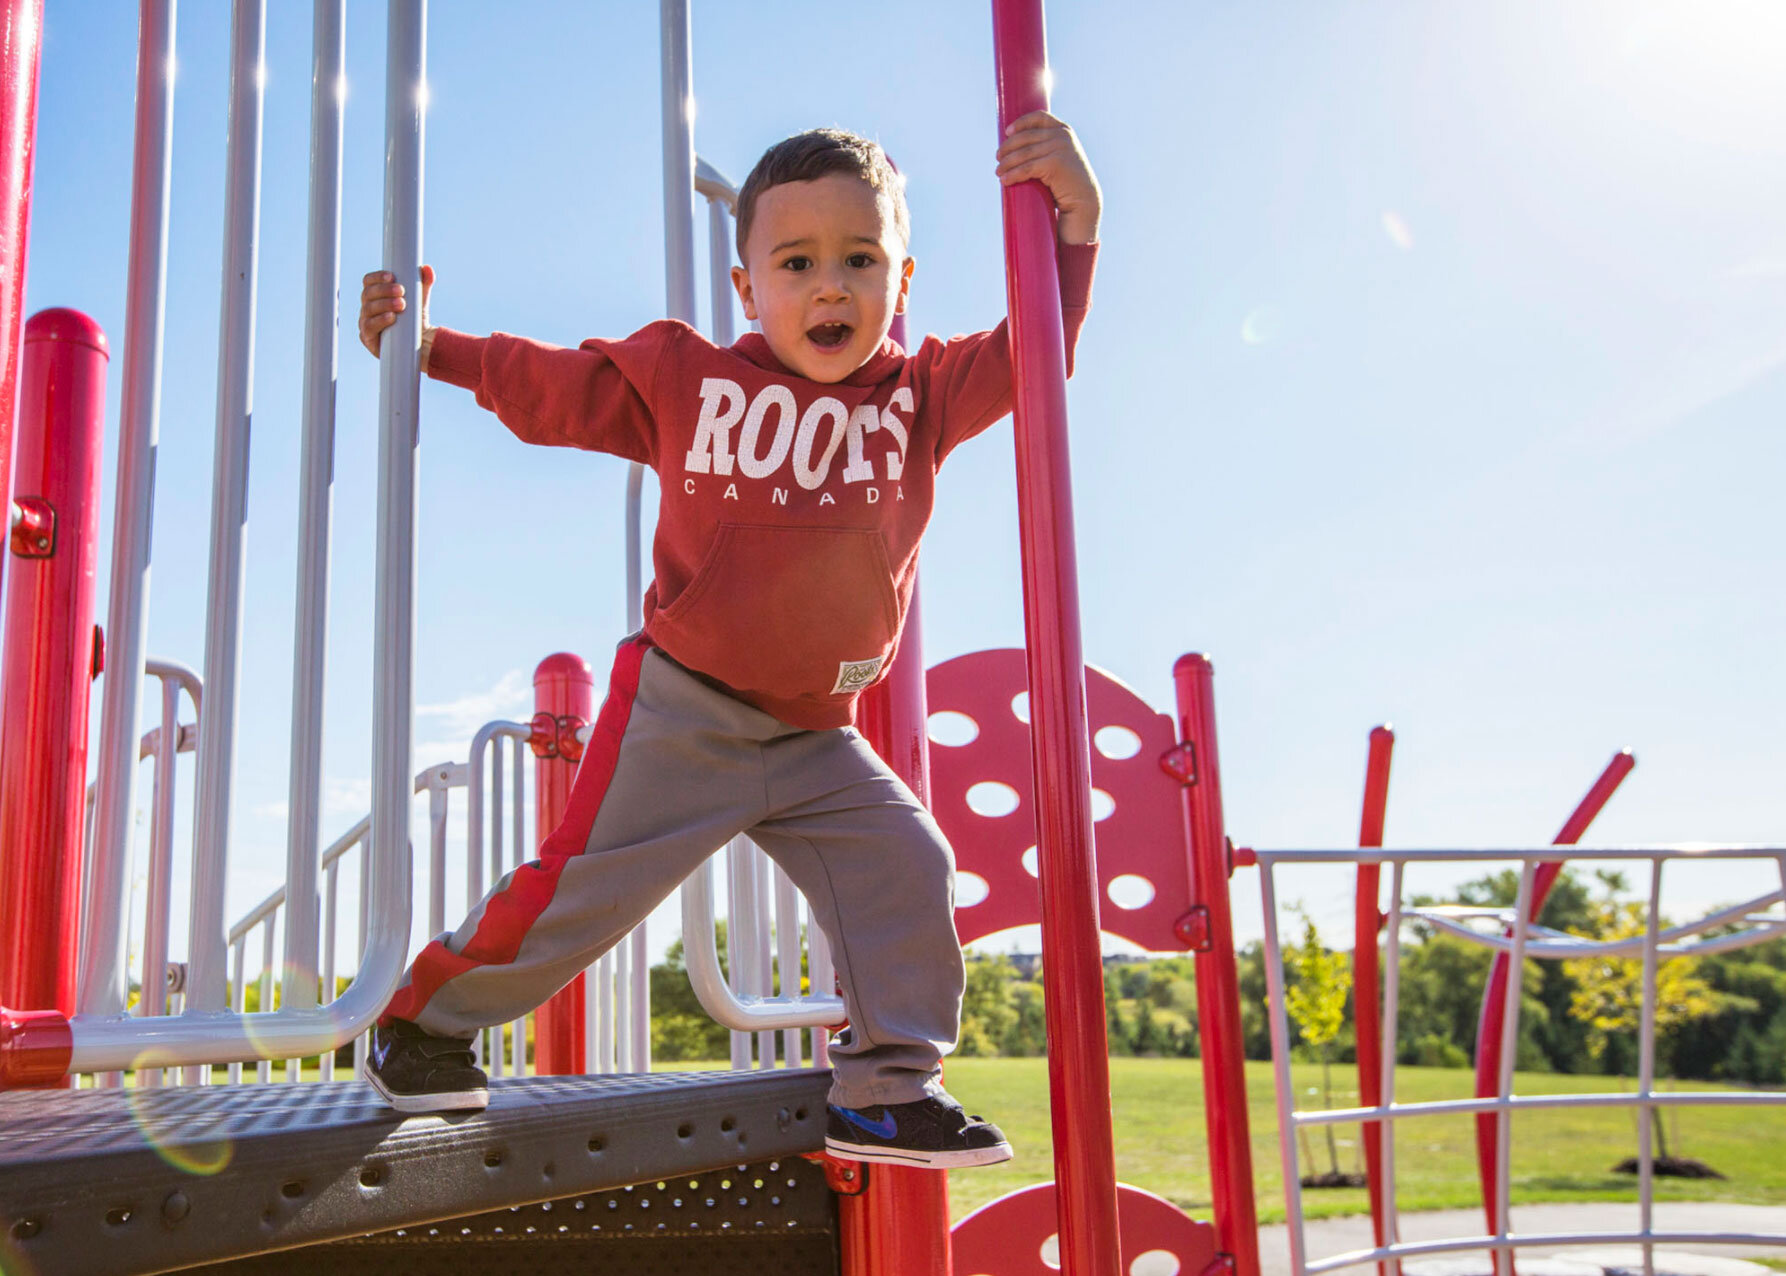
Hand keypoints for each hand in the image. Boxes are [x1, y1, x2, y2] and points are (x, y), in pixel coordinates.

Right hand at [358, 264, 434, 357]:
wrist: (419, 345)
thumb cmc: (415, 320)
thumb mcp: (420, 301)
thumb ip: (423, 285)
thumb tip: (427, 268)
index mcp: (375, 296)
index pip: (369, 282)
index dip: (377, 277)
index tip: (392, 276)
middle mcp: (367, 308)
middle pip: (368, 294)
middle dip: (384, 290)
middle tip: (401, 291)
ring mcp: (365, 323)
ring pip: (368, 309)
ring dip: (384, 304)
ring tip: (401, 304)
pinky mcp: (368, 339)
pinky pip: (369, 327)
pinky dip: (380, 321)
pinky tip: (391, 317)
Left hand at [996, 111, 1101, 244]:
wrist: (1083, 200)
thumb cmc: (1066, 182)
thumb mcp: (1058, 157)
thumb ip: (1045, 148)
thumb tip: (1016, 147)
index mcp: (1063, 130)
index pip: (1039, 117)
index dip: (1021, 123)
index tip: (1008, 132)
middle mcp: (1062, 135)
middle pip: (1025, 137)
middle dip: (1008, 147)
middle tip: (998, 158)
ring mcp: (1059, 148)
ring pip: (1023, 153)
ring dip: (1006, 163)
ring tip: (998, 172)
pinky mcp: (1054, 163)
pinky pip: (1026, 168)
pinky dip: (1013, 174)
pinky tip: (1004, 180)